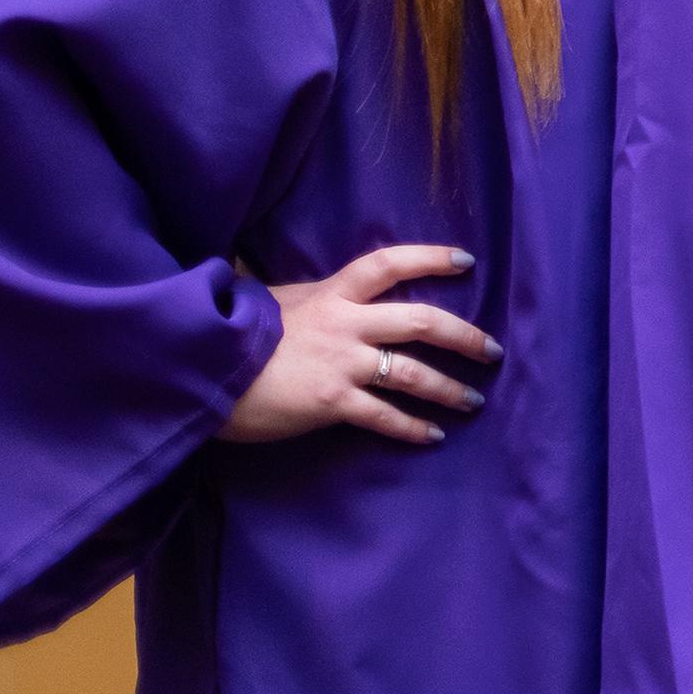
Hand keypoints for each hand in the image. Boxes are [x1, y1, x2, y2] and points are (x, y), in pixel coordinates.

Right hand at [221, 245, 496, 445]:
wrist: (200, 369)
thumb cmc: (230, 334)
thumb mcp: (272, 301)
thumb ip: (308, 298)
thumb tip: (321, 294)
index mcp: (331, 294)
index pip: (387, 263)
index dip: (429, 258)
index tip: (466, 260)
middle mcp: (345, 324)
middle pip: (421, 321)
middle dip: (464, 336)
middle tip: (492, 350)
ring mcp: (342, 364)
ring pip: (413, 373)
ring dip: (449, 388)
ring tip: (473, 401)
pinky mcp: (333, 402)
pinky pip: (385, 417)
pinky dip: (413, 427)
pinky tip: (432, 435)